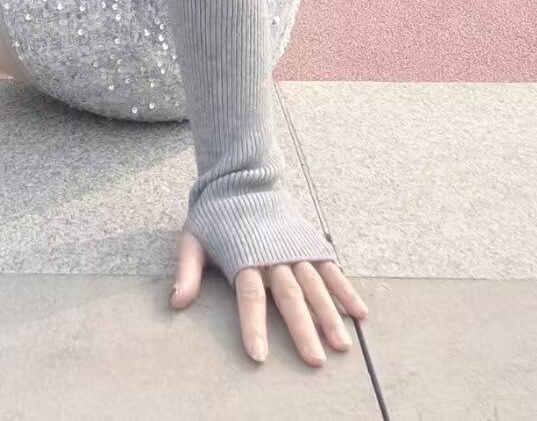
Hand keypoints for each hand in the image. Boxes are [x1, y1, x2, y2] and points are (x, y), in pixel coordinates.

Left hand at [169, 230, 368, 366]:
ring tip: (340, 345)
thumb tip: (176, 304)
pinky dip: (345, 290)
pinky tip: (359, 314)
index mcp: (244, 257)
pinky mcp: (310, 242)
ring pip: (315, 285)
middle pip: (289, 296)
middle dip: (302, 329)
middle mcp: (273, 255)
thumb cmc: (215, 214)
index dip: (253, 325)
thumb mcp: (193, 239)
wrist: (242, 176)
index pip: (250, 296)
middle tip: (314, 361)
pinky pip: (331, 268)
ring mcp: (295, 248)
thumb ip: (186, 271)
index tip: (259, 356)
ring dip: (329, 315)